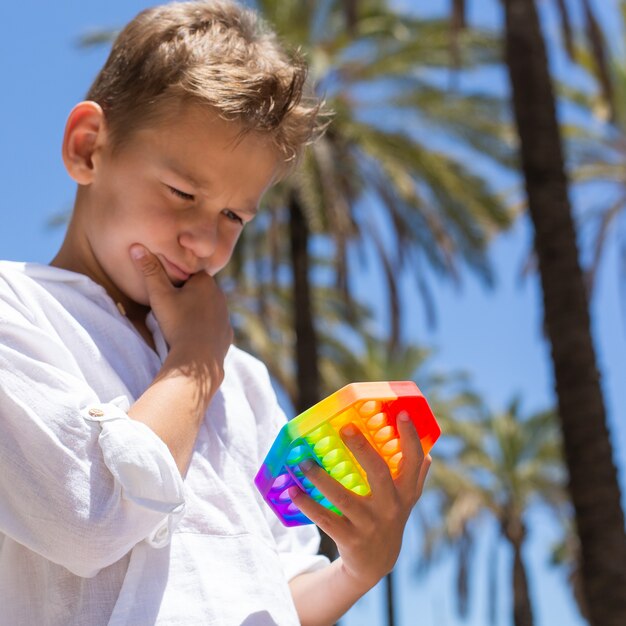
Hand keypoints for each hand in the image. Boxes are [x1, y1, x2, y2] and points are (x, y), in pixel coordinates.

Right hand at [129, 244, 231, 366]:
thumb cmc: (177, 324)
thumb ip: (149, 271)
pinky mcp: (227, 334)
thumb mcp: (159, 295)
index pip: (190, 273)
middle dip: (187, 296)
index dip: (177, 280)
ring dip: (197, 312)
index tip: (166, 290)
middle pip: (200, 290)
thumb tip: (136, 247)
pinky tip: (194, 334)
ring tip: (181, 322)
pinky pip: (215, 326)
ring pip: (209, 308)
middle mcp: (220, 296)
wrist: (197, 358)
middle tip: (171, 308)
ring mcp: (226, 316)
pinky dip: (205, 329)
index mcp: (206, 282)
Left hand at [289, 411, 430, 592]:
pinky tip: (293, 490)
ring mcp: (369, 523)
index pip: (414, 460)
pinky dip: (307, 504)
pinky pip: (325, 518)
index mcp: (406, 491)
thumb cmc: (390, 516)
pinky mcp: (349, 538)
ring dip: (321, 478)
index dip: (410, 437)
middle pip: (379, 473)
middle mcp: (391, 506)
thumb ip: (415, 472)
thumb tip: (426, 443)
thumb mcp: (406, 497)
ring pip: (343, 497)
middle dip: (363, 449)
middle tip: (345, 428)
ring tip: (303, 461)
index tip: (402, 413)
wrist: (377, 562)